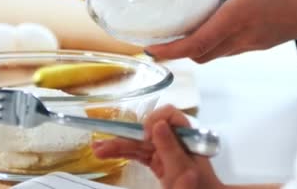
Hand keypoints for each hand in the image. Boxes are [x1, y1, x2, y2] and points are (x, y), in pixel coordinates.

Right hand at [92, 105, 223, 188]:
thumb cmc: (199, 186)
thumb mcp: (184, 169)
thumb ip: (171, 148)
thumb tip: (157, 124)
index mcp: (185, 136)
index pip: (170, 115)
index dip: (155, 120)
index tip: (147, 136)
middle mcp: (173, 140)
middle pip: (147, 130)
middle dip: (126, 134)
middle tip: (104, 142)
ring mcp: (164, 151)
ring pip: (139, 143)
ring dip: (118, 145)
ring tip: (97, 149)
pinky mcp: (157, 161)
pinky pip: (138, 154)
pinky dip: (123, 153)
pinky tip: (106, 152)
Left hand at [145, 0, 296, 62]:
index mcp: (238, 19)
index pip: (194, 45)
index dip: (169, 51)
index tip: (149, 49)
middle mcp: (243, 38)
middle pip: (201, 54)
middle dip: (178, 51)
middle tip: (160, 37)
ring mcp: (255, 43)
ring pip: (216, 54)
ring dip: (196, 47)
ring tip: (181, 29)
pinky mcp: (265, 41)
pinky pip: (231, 49)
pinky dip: (214, 43)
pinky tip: (214, 22)